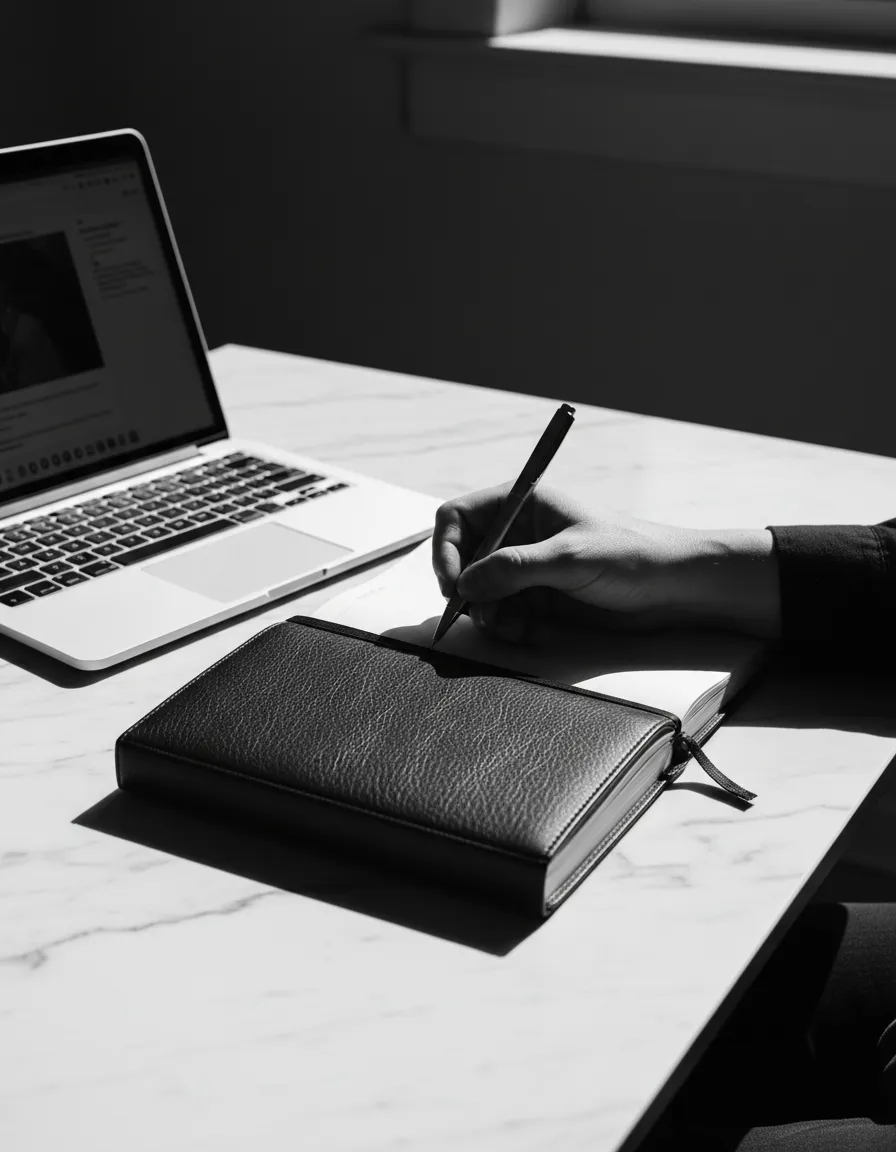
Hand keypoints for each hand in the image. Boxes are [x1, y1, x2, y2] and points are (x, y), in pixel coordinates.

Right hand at [432, 484, 780, 644]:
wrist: (673, 589)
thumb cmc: (630, 555)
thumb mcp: (569, 557)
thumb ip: (514, 568)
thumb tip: (465, 584)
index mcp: (521, 504)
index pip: (457, 518)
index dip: (447, 550)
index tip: (454, 584)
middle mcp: (517, 534)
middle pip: (463, 561)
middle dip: (468, 591)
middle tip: (481, 615)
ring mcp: (526, 569)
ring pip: (479, 594)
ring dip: (489, 615)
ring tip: (516, 628)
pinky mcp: (538, 599)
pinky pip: (503, 616)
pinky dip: (509, 629)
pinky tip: (534, 633)